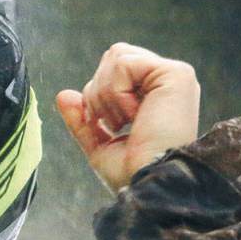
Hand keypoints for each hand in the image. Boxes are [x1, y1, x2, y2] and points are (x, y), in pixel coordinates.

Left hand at [56, 43, 199, 192]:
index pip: (114, 70)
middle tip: (111, 123)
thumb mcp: (99, 145)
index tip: (104, 126)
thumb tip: (63, 95)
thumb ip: (82, 120)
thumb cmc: (131, 173)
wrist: (147, 184)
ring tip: (122, 121)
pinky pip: (124, 63)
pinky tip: (133, 115)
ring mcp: (174, 76)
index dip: (96, 95)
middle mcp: (166, 83)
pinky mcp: (177, 74)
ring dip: (106, 93)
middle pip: (113, 56)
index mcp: (153, 96)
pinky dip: (115, 92)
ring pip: (117, 55)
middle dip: (98, 91)